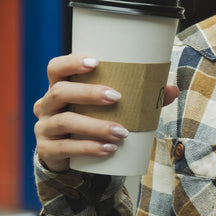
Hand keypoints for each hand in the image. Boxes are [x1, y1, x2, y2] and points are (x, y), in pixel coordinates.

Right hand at [33, 54, 178, 172]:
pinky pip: (64, 148)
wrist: (69, 154)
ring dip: (95, 125)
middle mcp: (46, 104)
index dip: (71, 62)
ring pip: (65, 121)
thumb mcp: (109, 107)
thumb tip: (172, 90)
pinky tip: (108, 149)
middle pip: (60, 92)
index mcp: (60, 86)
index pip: (55, 68)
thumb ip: (139, 97)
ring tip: (122, 132)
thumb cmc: (91, 119)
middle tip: (117, 97)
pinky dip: (88, 148)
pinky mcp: (46, 150)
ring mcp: (43, 127)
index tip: (96, 62)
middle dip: (89, 93)